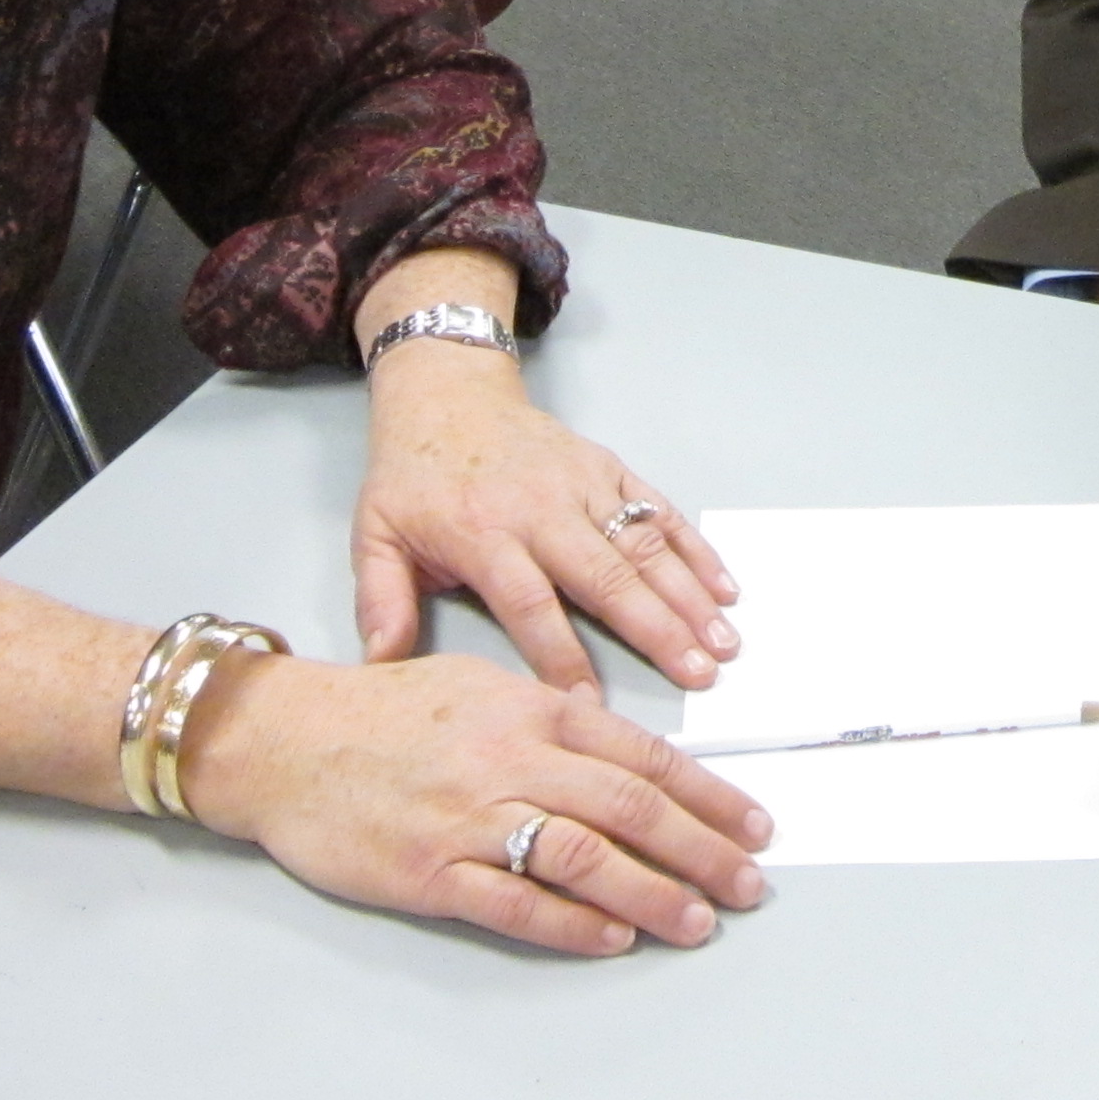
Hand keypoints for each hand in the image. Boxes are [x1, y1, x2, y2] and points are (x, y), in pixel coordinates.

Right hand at [181, 652, 772, 955]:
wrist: (285, 740)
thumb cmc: (386, 711)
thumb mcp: (482, 686)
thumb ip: (555, 718)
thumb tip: (626, 752)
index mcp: (532, 710)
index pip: (643, 756)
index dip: (708, 796)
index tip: (754, 825)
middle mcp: (511, 760)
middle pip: (630, 808)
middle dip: (703, 850)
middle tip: (751, 885)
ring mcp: (468, 819)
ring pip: (583, 857)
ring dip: (652, 894)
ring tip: (699, 921)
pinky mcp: (427, 872)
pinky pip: (513, 902)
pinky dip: (570, 923)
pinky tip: (613, 938)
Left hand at [353, 339, 740, 694]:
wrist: (445, 392)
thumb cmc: (411, 476)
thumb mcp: (372, 534)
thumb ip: (379, 599)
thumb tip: (382, 664)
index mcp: (483, 534)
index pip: (530, 604)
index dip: (561, 656)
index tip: (592, 707)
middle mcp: (541, 510)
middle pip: (605, 576)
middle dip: (656, 628)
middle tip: (699, 673)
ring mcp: (581, 485)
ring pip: (642, 544)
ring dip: (688, 593)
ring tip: (725, 640)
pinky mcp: (607, 467)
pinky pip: (657, 509)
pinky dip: (693, 547)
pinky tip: (724, 586)